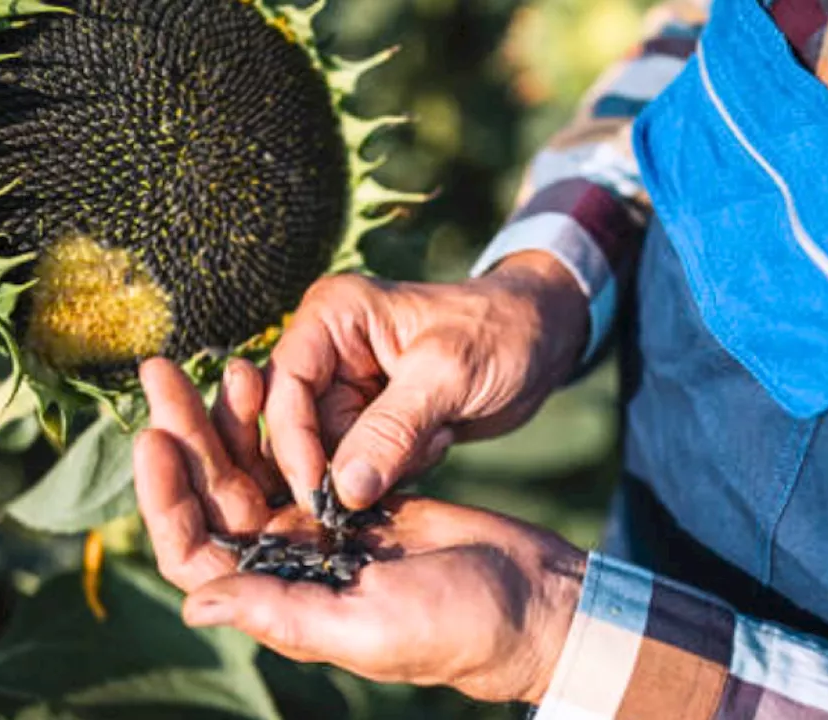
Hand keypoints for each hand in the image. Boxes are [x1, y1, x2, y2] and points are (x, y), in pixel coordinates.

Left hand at [134, 357, 586, 703]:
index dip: (165, 498)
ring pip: (251, 467)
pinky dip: (278, 419)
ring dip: (227, 418)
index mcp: (278, 599)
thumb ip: (282, 612)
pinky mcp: (349, 496)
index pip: (193, 551)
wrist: (528, 598)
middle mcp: (285, 564)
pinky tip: (267, 377)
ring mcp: (316, 528)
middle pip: (213, 496)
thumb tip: (192, 605)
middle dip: (185, 434)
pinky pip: (296, 452)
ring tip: (218, 363)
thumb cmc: (456, 625)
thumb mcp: (366, 624)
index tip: (154, 438)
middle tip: (161, 374)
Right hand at [267, 251, 588, 509]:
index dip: (293, 445)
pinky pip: (360, 467)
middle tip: (408, 458)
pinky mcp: (368, 421)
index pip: (284, 389)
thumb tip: (343, 491)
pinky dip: (398, 469)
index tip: (320, 495)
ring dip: (382, 466)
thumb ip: (392, 430)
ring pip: (331, 456)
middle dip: (347, 462)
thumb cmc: (500, 334)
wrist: (543, 340)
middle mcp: (326, 350)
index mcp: (331, 316)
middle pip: (299, 429)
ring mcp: (346, 388)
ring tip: (435, 435)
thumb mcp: (449, 375)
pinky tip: (438, 440)